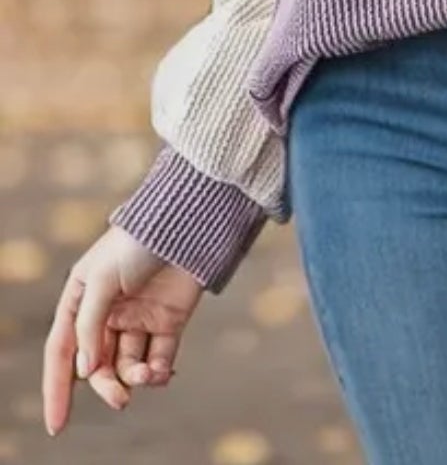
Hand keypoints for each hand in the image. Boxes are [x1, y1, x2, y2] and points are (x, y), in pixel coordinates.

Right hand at [42, 225, 204, 437]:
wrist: (186, 223)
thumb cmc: (137, 242)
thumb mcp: (102, 278)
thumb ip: (90, 324)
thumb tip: (85, 370)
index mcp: (81, 300)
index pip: (62, 351)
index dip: (57, 389)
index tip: (56, 426)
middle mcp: (107, 314)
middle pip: (98, 365)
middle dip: (106, 385)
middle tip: (120, 399)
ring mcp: (138, 318)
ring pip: (127, 365)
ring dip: (134, 378)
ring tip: (147, 375)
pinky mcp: (168, 320)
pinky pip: (157, 357)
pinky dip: (157, 371)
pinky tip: (161, 373)